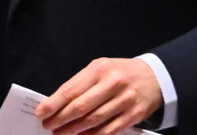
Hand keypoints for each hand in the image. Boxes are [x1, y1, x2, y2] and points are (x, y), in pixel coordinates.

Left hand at [35, 58, 163, 134]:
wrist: (155, 77)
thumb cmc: (121, 73)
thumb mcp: (101, 68)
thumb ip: (82, 83)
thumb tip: (57, 104)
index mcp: (100, 68)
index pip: (71, 89)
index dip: (54, 103)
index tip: (41, 113)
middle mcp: (113, 83)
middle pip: (81, 106)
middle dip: (60, 119)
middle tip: (49, 126)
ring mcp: (125, 99)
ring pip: (94, 120)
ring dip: (74, 130)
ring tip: (61, 134)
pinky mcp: (134, 114)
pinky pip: (109, 130)